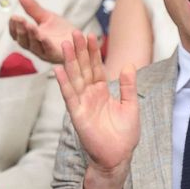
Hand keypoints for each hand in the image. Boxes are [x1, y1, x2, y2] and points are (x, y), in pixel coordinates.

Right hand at [8, 0, 78, 63]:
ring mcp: (45, 53)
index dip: (14, 27)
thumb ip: (34, 9)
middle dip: (21, 30)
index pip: (17, 34)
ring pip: (35, 46)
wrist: (80, 40)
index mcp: (30, 39)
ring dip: (31, 35)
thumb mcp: (47, 17)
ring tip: (29, 25)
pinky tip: (43, 36)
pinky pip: (50, 51)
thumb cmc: (62, 31)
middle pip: (24, 41)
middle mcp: (35, 47)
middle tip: (19, 19)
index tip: (13, 17)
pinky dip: (46, 44)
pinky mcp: (57, 55)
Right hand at [55, 31, 138, 173]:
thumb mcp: (131, 104)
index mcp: (103, 91)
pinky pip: (70, 96)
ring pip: (75, 78)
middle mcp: (91, 94)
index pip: (97, 67)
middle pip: (84, 68)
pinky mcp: (77, 114)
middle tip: (75, 32)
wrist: (119, 155)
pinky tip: (58, 70)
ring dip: (69, 62)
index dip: (94, 52)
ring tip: (65, 45)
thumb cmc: (125, 133)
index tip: (92, 36)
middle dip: (80, 51)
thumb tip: (130, 65)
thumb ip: (128, 85)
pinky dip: (64, 83)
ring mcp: (83, 103)